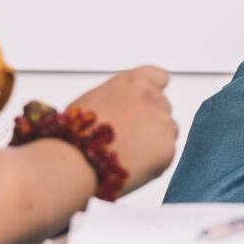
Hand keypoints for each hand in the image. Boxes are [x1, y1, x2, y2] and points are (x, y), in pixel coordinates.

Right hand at [69, 65, 178, 191]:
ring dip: (154, 141)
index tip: (146, 103)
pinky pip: (166, 155)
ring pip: (168, 132)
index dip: (153, 91)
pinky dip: (154, 162)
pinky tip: (131, 166)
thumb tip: (120, 107)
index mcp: (133, 82)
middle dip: (150, 120)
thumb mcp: (92, 100)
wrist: (75, 161)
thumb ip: (116, 97)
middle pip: (163, 107)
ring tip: (126, 153)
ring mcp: (162, 123)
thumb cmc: (77, 133)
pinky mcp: (167, 149)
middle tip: (129, 137)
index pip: (160, 76)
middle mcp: (152, 98)